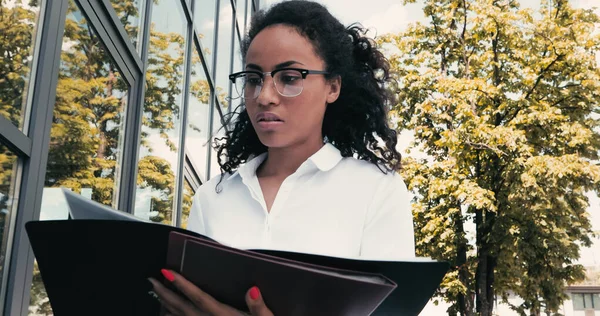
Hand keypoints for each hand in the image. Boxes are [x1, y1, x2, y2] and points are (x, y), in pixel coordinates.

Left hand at [148, 269, 272, 315]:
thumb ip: (259, 307)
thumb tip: (252, 290)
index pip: (199, 298)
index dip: (182, 285)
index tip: (168, 273)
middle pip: (183, 308)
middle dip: (166, 293)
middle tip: (152, 281)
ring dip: (167, 305)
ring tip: (156, 294)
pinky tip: (168, 314)